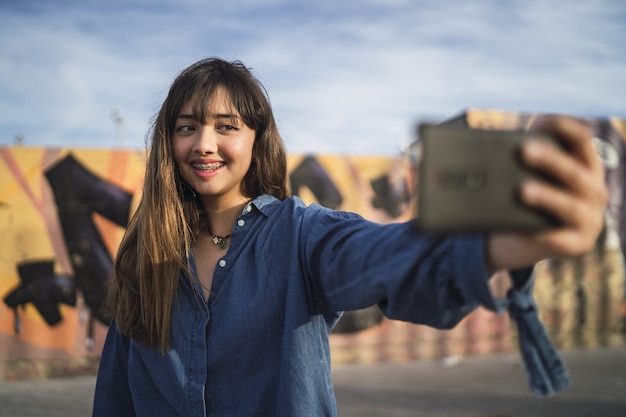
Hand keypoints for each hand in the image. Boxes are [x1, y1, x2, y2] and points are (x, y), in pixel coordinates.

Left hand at [487, 116, 608, 270]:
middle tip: (524, 150)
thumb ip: (523, 160)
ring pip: (569, 206)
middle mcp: (595, 191)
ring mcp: (590, 219)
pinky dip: (541, 234)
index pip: (582, 140)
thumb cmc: (524, 198)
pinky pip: (558, 239)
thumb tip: (493, 145)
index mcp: (587, 167)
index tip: (540, 120)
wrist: (521, 239)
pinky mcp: (578, 245)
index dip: (563, 128)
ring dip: (546, 196)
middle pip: (574, 172)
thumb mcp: (527, 175)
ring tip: (522, 190)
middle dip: (550, 160)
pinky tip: (523, 229)